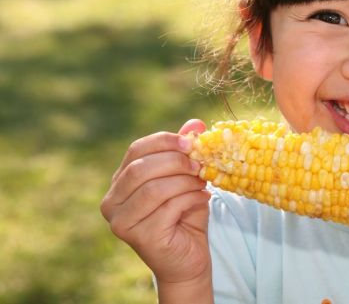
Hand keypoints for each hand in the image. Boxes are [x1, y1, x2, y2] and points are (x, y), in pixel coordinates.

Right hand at [100, 119, 211, 285]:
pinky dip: (191, 199)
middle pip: (141, 168)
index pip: (135, 150)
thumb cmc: (184, 214)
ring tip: (203, 183)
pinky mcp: (139, 237)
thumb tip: (196, 123)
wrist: (188, 257)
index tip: (191, 141)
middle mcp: (111, 202)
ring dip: (185, 182)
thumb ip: (186, 152)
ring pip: (155, 189)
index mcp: (119, 182)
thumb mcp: (186, 177)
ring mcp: (121, 222)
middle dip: (176, 161)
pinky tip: (202, 200)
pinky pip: (168, 208)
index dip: (164, 141)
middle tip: (200, 164)